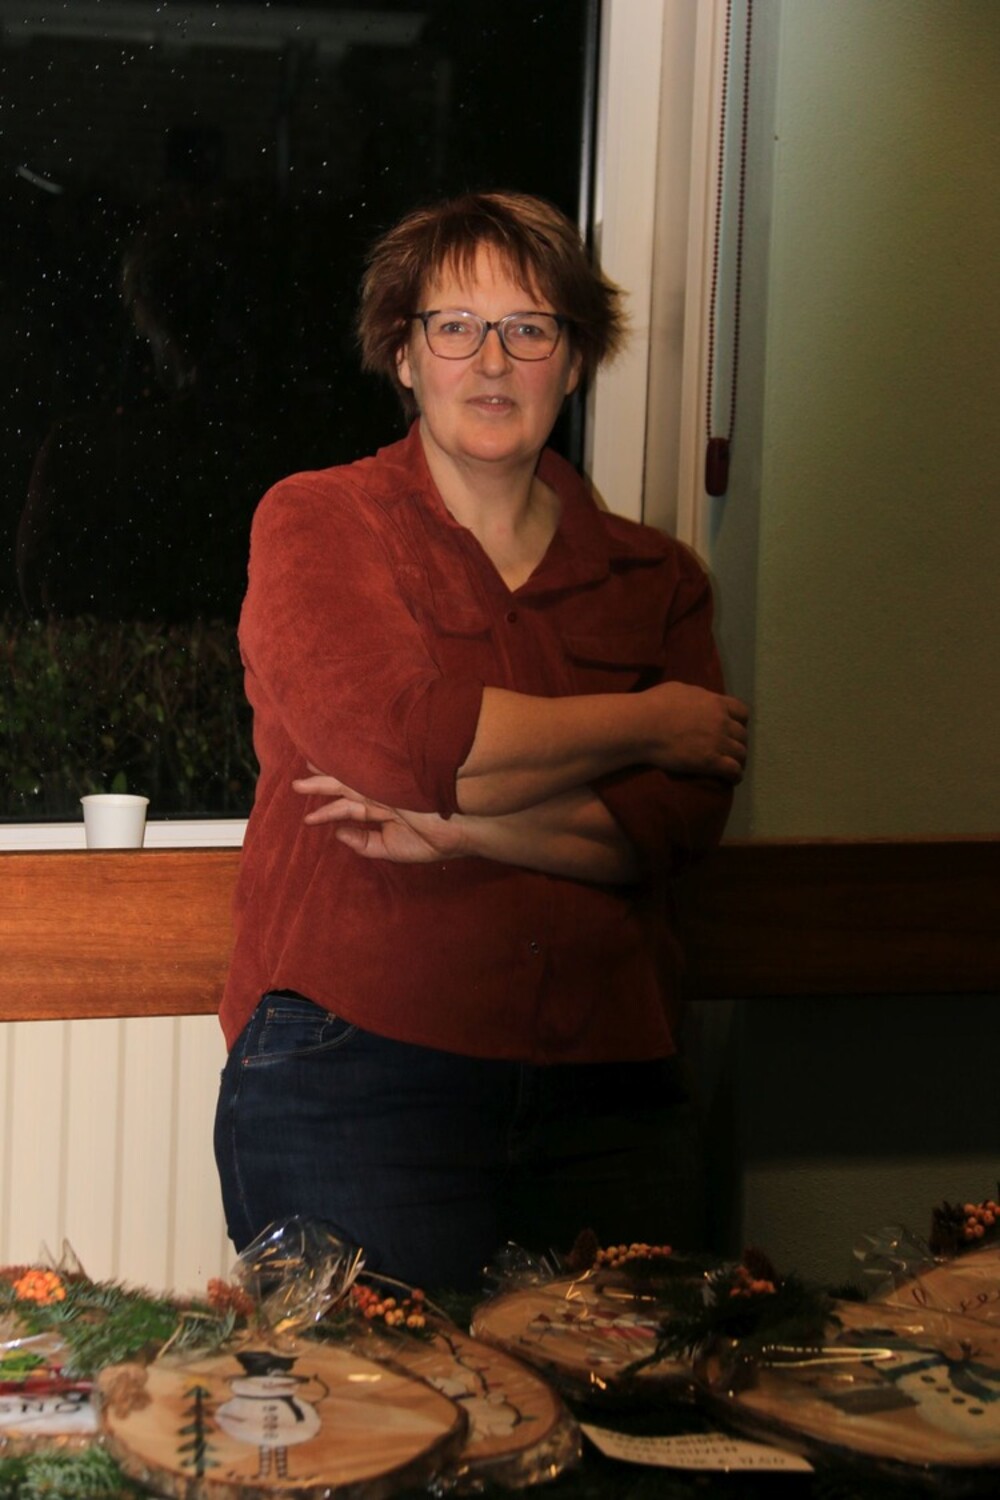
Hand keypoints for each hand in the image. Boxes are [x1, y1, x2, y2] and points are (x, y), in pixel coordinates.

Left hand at [291, 767, 465, 862]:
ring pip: (348, 782)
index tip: (308, 818)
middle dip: (322, 786)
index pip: (351, 806)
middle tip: (297, 784)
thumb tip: (338, 834)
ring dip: (323, 781)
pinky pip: (361, 778)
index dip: (329, 811)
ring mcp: (386, 788)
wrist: (462, 828)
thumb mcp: (392, 849)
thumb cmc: (435, 839)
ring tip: (300, 781)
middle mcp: (382, 795)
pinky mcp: (392, 783)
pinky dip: (342, 777)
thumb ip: (366, 844)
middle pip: (345, 788)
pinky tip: (324, 773)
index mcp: (385, 808)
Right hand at [648, 682, 749, 780]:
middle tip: (729, 750)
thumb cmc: (654, 705)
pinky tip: (732, 779)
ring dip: (738, 760)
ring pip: (741, 753)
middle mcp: (722, 721)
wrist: (643, 725)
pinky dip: (735, 775)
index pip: (742, 712)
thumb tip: (700, 699)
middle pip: (742, 734)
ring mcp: (718, 742)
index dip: (739, 722)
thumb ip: (697, 696)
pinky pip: (733, 770)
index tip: (732, 728)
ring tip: (732, 766)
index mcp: (715, 702)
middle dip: (738, 742)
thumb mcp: (680, 689)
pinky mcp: (711, 761)